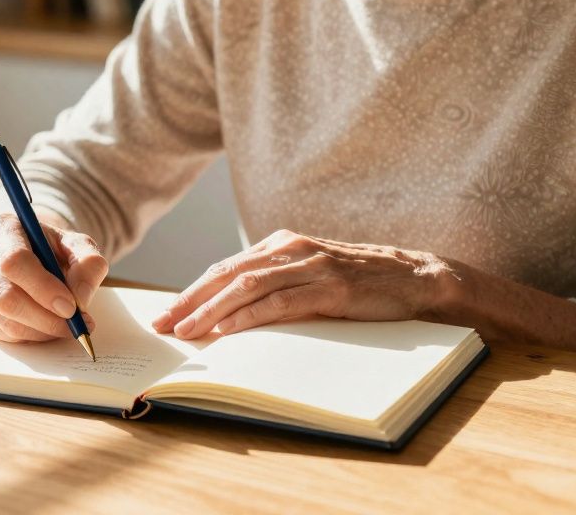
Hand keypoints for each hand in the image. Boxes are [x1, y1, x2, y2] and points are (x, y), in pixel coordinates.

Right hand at [0, 213, 108, 342]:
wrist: (36, 257)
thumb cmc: (55, 250)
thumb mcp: (79, 247)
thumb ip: (89, 264)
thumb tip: (79, 298)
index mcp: (3, 228)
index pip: (15, 261)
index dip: (43, 288)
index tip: (70, 306)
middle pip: (6, 296)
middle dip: (45, 317)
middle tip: (75, 324)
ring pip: (6, 319)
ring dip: (42, 329)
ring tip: (66, 324)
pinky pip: (3, 332)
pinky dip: (31, 334)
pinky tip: (45, 323)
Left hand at [151, 229, 459, 338]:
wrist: (412, 279)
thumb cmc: (358, 285)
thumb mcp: (309, 279)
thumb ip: (275, 288)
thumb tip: (229, 316)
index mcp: (280, 245)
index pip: (224, 269)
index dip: (191, 292)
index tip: (164, 315)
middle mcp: (289, 248)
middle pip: (227, 274)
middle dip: (190, 301)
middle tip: (162, 325)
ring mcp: (309, 265)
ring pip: (247, 286)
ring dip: (211, 310)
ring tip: (186, 331)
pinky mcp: (329, 286)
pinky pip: (280, 301)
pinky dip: (250, 316)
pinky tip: (228, 329)